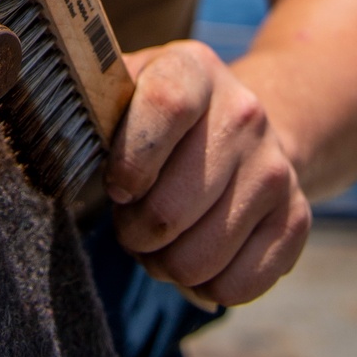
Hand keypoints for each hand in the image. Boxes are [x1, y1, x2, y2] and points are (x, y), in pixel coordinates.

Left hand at [104, 41, 310, 305]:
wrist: (242, 124)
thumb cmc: (158, 116)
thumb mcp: (125, 92)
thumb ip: (92, 111)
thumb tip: (60, 149)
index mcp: (193, 69)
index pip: (167, 106)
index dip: (132, 159)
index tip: (117, 187)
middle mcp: (244, 112)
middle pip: (174, 204)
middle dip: (135, 232)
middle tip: (130, 225)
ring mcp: (275, 167)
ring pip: (201, 256)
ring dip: (166, 264)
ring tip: (159, 241)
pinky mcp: (296, 217)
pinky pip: (238, 285)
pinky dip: (205, 287)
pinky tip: (195, 256)